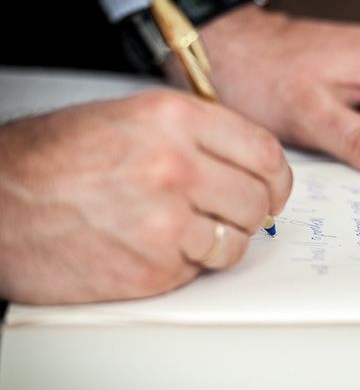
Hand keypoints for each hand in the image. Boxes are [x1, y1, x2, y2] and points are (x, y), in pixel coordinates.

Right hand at [0, 89, 291, 303]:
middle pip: (258, 201)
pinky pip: (198, 270)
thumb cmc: (53, 160)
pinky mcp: (152, 270)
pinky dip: (184, 264)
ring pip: (235, 243)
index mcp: (174, 120)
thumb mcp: (131, 119)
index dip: (277, 178)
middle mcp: (175, 167)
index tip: (273, 190)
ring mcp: (165, 223)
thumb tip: (245, 165)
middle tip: (232, 215)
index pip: (264, 153)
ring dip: (218, 242)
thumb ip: (195, 137)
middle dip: (252, 213)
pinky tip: (151, 247)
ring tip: (183, 231)